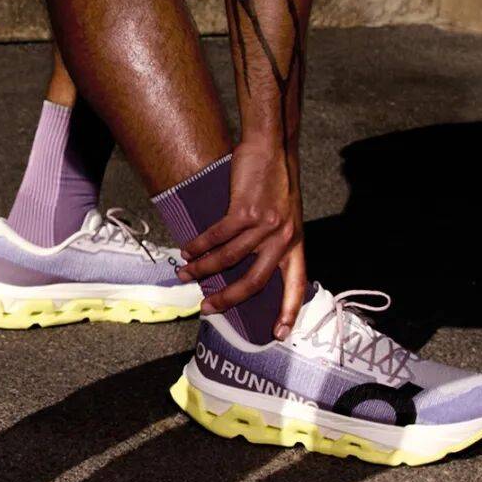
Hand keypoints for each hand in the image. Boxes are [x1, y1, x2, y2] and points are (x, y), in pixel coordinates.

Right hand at [176, 141, 306, 338]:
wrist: (272, 147)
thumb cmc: (275, 180)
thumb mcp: (285, 215)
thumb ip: (274, 239)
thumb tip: (249, 262)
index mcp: (295, 243)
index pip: (296, 285)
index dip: (288, 311)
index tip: (278, 334)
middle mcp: (283, 238)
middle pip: (254, 282)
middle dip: (228, 299)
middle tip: (207, 308)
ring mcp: (265, 225)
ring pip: (228, 259)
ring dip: (202, 268)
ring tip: (185, 273)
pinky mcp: (245, 211)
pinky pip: (217, 236)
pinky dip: (199, 246)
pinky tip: (187, 250)